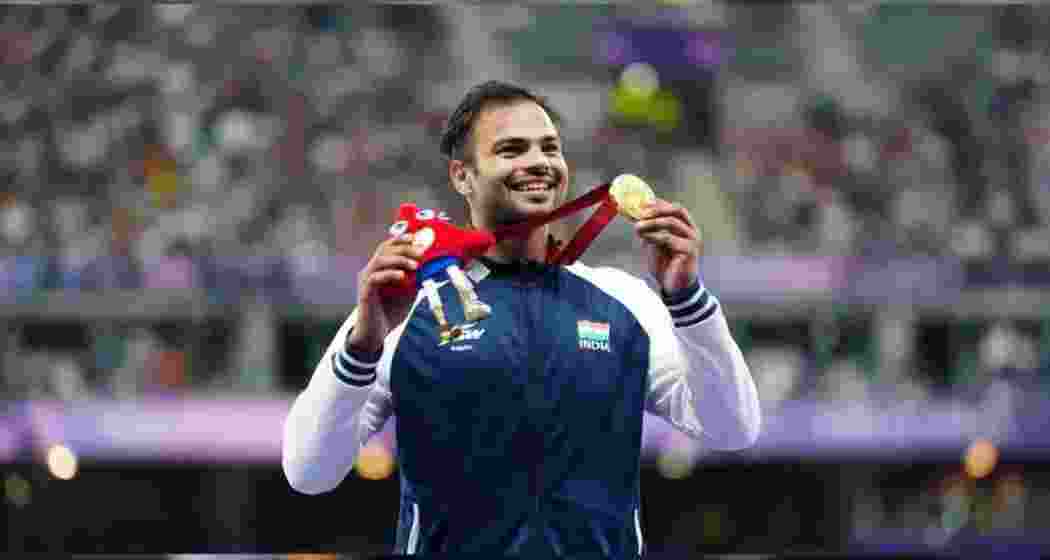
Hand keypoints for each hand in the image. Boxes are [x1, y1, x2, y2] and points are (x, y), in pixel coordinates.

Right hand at [347, 234, 423, 352]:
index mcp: (380, 268)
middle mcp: (370, 271)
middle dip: (404, 249)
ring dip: (399, 260)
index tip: (416, 237)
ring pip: (379, 261)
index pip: (387, 247)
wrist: (376, 334)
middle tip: (421, 253)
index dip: (400, 240)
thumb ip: (415, 280)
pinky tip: (402, 277)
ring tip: (415, 266)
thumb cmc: (391, 312)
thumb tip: (431, 268)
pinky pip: (375, 278)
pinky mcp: (365, 292)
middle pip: (384, 250)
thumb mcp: (408, 293)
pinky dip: (390, 275)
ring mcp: (366, 281)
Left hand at [634, 199, 701, 293]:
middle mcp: (693, 231)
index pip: (675, 209)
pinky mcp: (689, 251)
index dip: (659, 203)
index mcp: (687, 227)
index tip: (642, 204)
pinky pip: (668, 238)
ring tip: (637, 227)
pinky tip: (643, 238)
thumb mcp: (656, 243)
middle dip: (657, 209)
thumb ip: (651, 230)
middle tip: (641, 214)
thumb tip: (635, 216)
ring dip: (652, 222)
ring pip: (672, 222)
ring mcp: (693, 240)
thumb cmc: (665, 265)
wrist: (675, 287)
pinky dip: (654, 235)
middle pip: (677, 211)